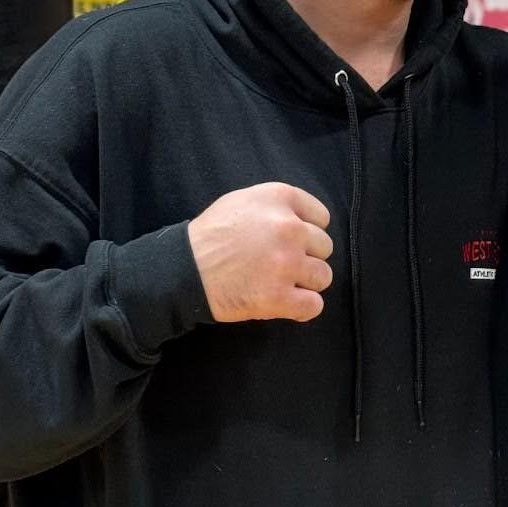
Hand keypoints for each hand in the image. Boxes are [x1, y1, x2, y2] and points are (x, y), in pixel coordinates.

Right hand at [188, 183, 332, 323]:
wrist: (183, 270)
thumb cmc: (211, 235)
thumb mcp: (243, 201)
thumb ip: (278, 206)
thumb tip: (307, 222)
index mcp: (280, 199)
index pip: (322, 217)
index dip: (308, 231)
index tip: (290, 241)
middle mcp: (289, 228)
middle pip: (325, 247)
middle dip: (306, 256)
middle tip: (281, 263)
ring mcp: (286, 264)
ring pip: (323, 277)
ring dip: (306, 283)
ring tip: (281, 282)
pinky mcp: (279, 297)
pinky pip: (314, 306)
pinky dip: (302, 307)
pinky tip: (285, 302)